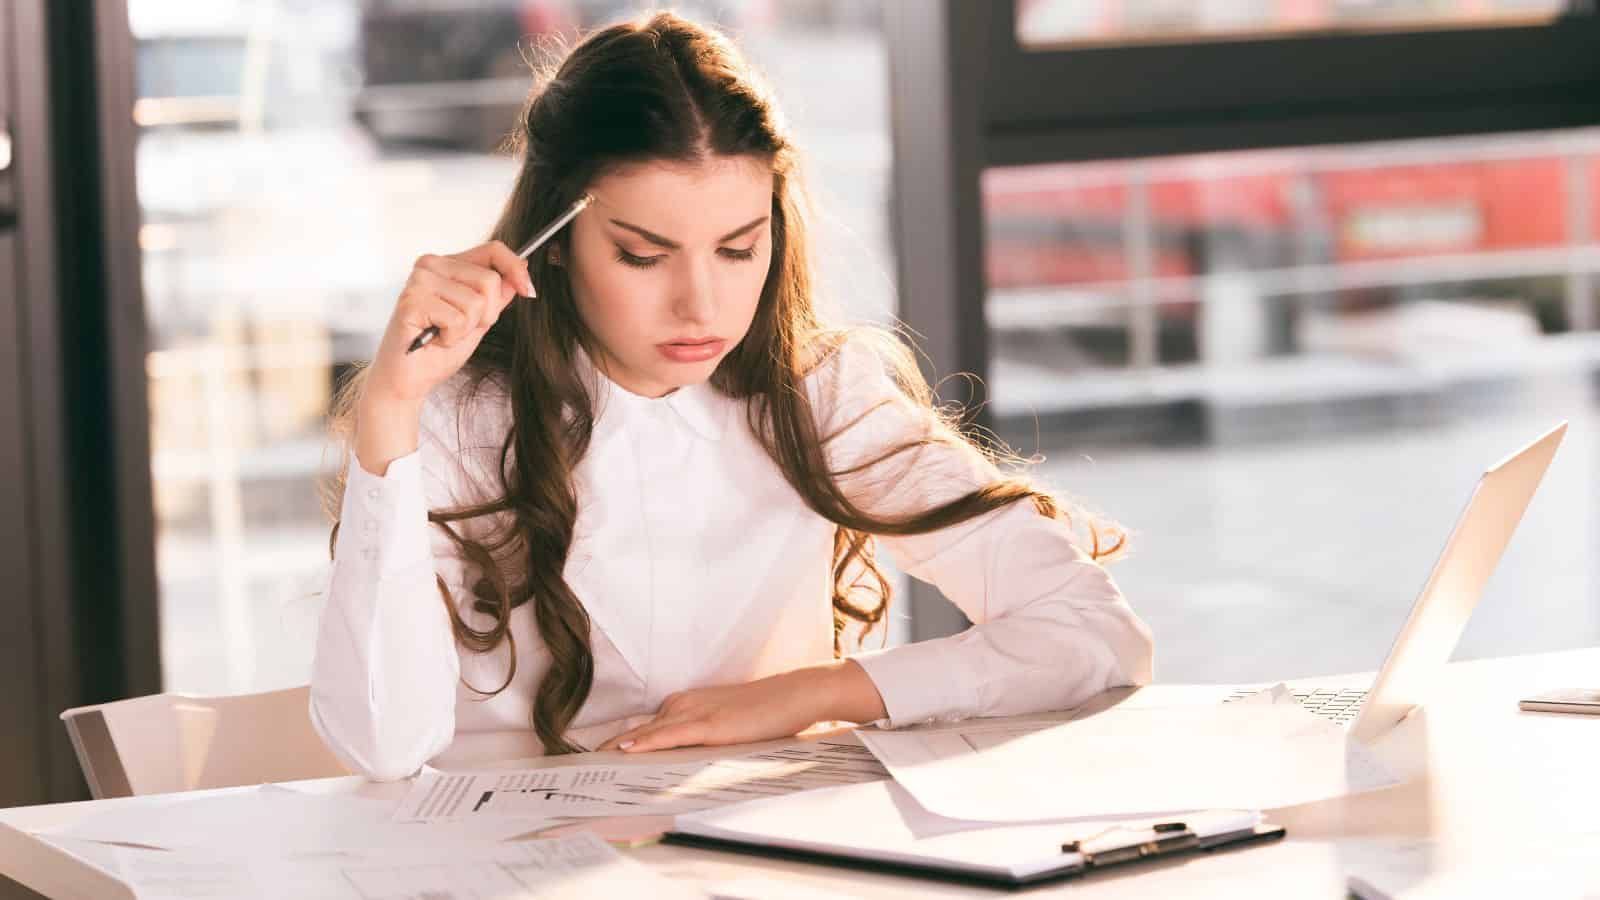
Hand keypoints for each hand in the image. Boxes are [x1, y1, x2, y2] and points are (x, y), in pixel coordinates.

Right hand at [364, 240, 534, 409]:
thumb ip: (497, 296)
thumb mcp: (479, 320)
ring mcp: (419, 280)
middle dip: (486, 314)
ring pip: (476, 301)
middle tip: (459, 328)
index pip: (492, 250)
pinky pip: (457, 318)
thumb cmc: (438, 351)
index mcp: (448, 265)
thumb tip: (521, 272)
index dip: (515, 268)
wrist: (409, 379)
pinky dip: (452, 337)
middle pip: (489, 280)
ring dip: (466, 328)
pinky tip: (433, 339)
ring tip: (443, 334)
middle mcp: (431, 265)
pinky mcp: (412, 300)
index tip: (528, 291)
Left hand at [596, 661, 887, 753]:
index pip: (646, 727)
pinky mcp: (710, 724)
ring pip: (648, 732)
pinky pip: (670, 736)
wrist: (796, 693)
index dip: (619, 743)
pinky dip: (646, 743)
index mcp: (689, 704)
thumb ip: (705, 735)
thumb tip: (685, 756)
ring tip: (590, 765)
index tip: (595, 757)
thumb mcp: (729, 723)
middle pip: (639, 729)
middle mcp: (686, 704)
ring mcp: (697, 713)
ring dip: (619, 748)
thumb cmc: (768, 710)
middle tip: (581, 765)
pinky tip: (626, 751)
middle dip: (610, 748)